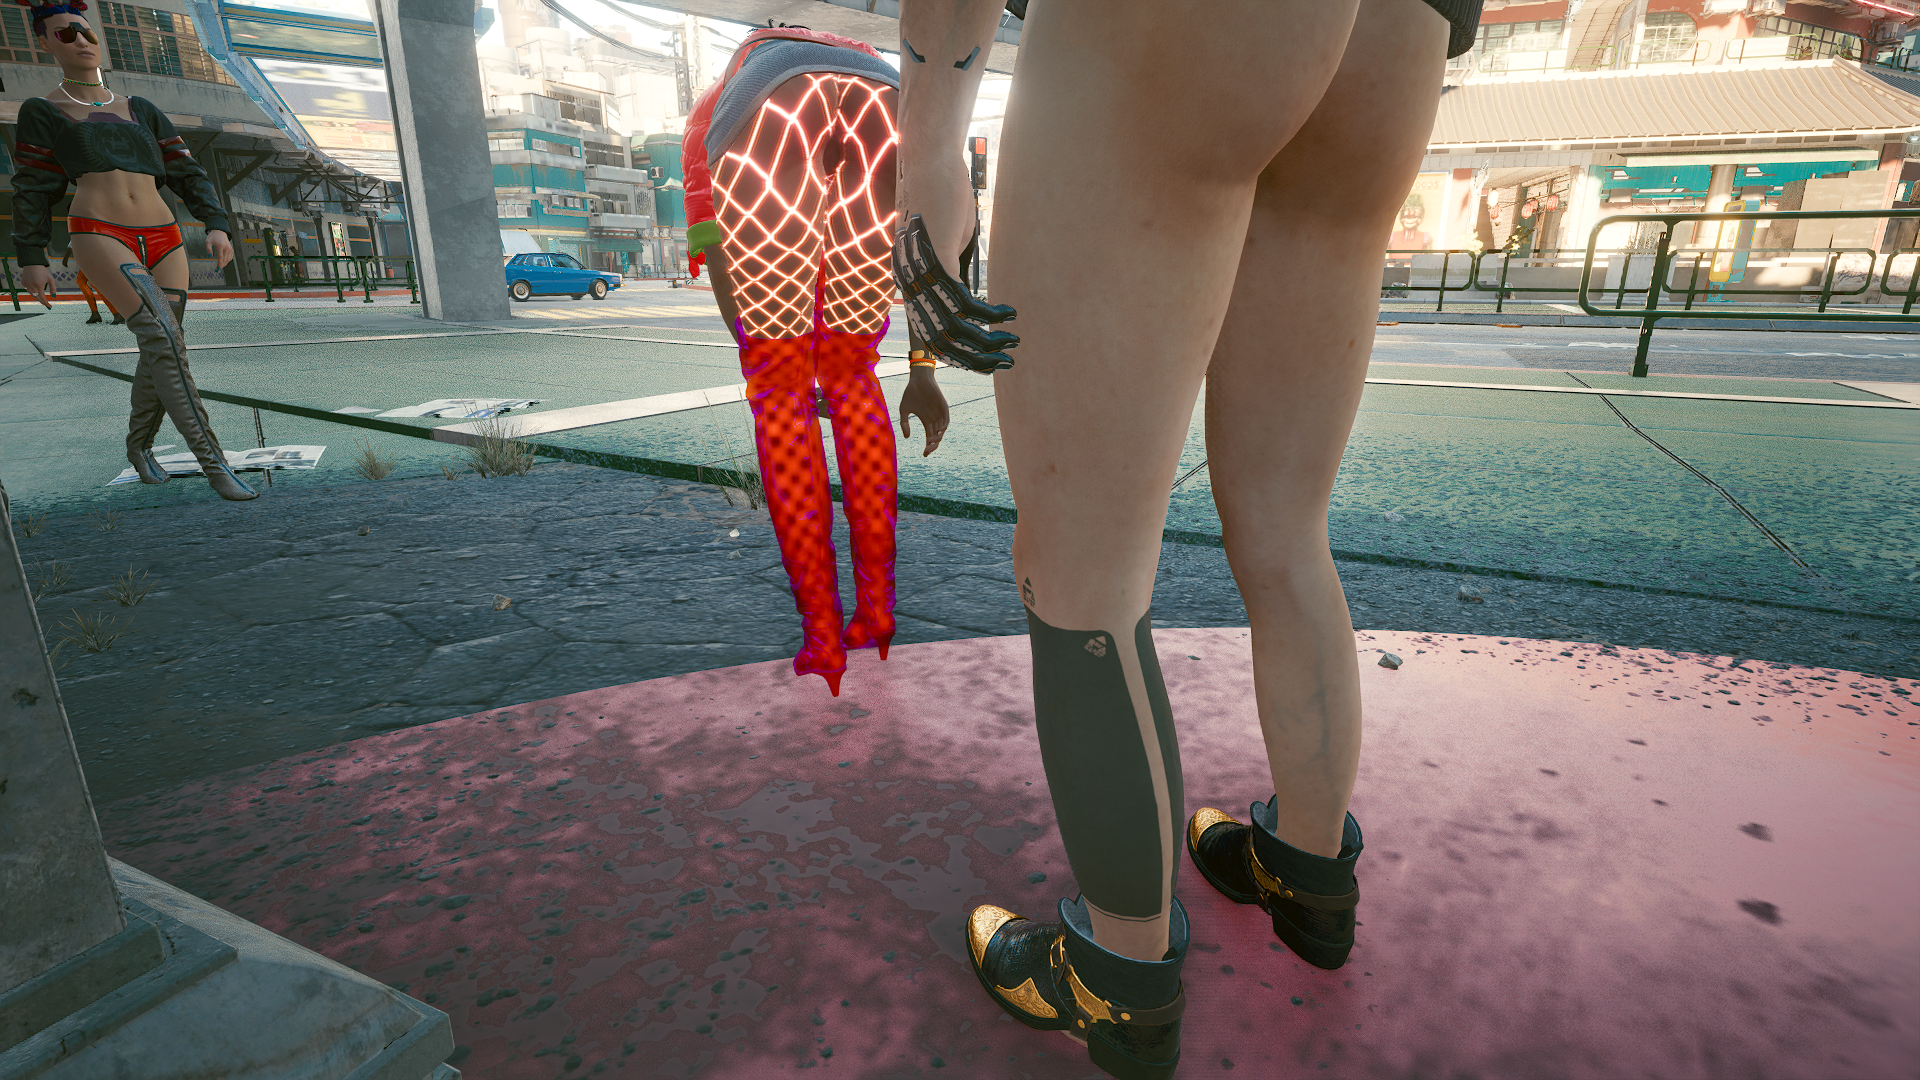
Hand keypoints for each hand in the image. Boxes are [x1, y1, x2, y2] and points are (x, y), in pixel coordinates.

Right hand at [18, 264, 54, 307]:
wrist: (32, 263)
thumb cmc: (43, 271)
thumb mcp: (50, 279)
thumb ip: (53, 288)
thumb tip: (54, 296)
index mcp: (39, 286)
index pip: (42, 298)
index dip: (46, 303)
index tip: (49, 307)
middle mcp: (31, 286)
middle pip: (37, 298)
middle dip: (42, 301)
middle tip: (46, 304)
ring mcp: (26, 285)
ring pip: (32, 295)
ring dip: (37, 297)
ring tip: (42, 298)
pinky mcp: (23, 282)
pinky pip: (28, 290)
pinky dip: (32, 292)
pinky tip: (35, 292)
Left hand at [207, 229, 233, 269]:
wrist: (220, 232)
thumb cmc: (213, 237)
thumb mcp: (208, 242)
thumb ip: (208, 249)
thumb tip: (210, 256)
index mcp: (220, 246)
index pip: (221, 258)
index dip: (219, 264)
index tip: (217, 268)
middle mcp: (227, 248)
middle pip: (225, 260)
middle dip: (221, 266)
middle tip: (217, 269)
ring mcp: (230, 249)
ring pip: (228, 260)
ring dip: (224, 264)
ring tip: (220, 266)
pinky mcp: (231, 250)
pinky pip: (230, 257)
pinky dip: (227, 261)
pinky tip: (224, 262)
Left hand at [893, 214, 1017, 372]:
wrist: (928, 164)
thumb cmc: (940, 202)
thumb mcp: (947, 246)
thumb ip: (951, 272)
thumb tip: (965, 296)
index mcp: (911, 285)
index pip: (931, 338)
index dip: (958, 356)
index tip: (984, 362)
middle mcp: (910, 285)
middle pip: (940, 341)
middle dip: (974, 360)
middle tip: (1004, 364)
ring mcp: (920, 274)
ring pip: (953, 326)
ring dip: (986, 341)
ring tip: (1012, 341)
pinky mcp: (935, 259)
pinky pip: (963, 300)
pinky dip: (988, 312)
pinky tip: (1008, 312)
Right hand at [898, 368, 949, 455]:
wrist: (917, 379)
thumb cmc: (911, 393)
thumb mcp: (904, 410)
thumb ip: (904, 423)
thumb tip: (907, 438)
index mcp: (926, 420)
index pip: (930, 437)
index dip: (928, 447)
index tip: (924, 455)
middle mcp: (934, 418)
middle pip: (936, 436)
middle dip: (932, 445)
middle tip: (927, 451)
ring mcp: (939, 413)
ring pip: (942, 429)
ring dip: (938, 437)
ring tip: (932, 443)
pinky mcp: (943, 406)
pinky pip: (946, 419)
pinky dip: (944, 426)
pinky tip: (939, 431)